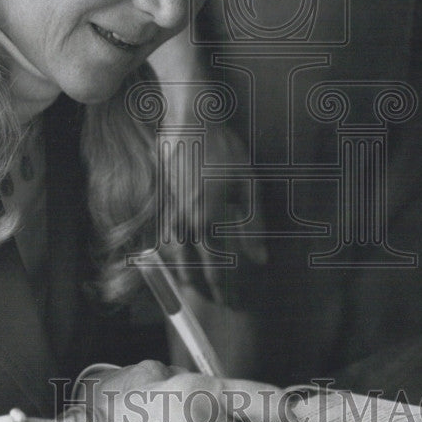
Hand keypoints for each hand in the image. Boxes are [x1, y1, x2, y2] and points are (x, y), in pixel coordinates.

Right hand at [158, 123, 267, 306]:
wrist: (190, 119)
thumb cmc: (224, 147)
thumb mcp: (248, 182)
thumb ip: (252, 224)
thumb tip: (259, 259)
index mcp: (211, 217)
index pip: (218, 265)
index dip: (225, 287)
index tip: (232, 302)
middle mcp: (187, 219)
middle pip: (193, 265)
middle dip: (206, 287)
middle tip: (218, 301)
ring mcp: (171, 210)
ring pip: (174, 254)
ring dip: (183, 275)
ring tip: (193, 289)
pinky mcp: (161, 200)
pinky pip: (164, 237)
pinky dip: (170, 254)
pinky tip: (177, 259)